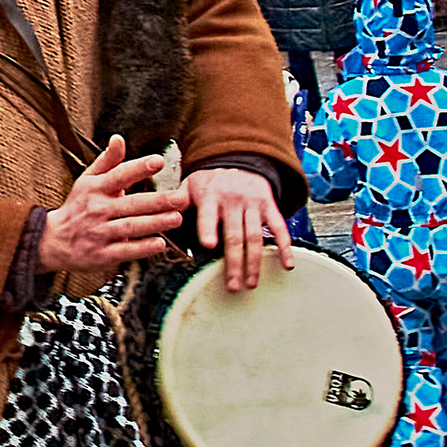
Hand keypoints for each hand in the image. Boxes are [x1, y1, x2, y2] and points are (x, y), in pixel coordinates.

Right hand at [37, 138, 189, 276]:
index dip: (139, 168)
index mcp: (95, 188)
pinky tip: (160, 244)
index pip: (119, 175)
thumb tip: (119, 139)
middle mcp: (97, 209)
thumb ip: (107, 161)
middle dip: (157, 201)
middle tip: (180, 197)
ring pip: (130, 227)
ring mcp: (100, 233)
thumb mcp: (87, 180)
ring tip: (176, 219)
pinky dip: (143, 248)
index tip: (158, 161)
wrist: (54, 240)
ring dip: (155, 223)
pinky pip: (125, 250)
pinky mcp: (103, 254)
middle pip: (130, 204)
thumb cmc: (77, 207)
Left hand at [187, 165, 295, 296]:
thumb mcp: (189, 185)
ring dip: (254, 262)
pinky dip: (285, 247)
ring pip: (255, 236)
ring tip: (250, 283)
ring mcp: (253, 203)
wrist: (237, 160)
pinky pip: (279, 227)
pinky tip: (287, 265)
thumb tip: (159, 216)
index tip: (208, 245)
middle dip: (233, 262)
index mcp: (209, 195)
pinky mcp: (269, 205)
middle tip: (232, 286)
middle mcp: (233, 199)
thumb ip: (176, 202)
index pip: (208, 213)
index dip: (208, 228)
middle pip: (234, 234)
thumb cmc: (209, 182)